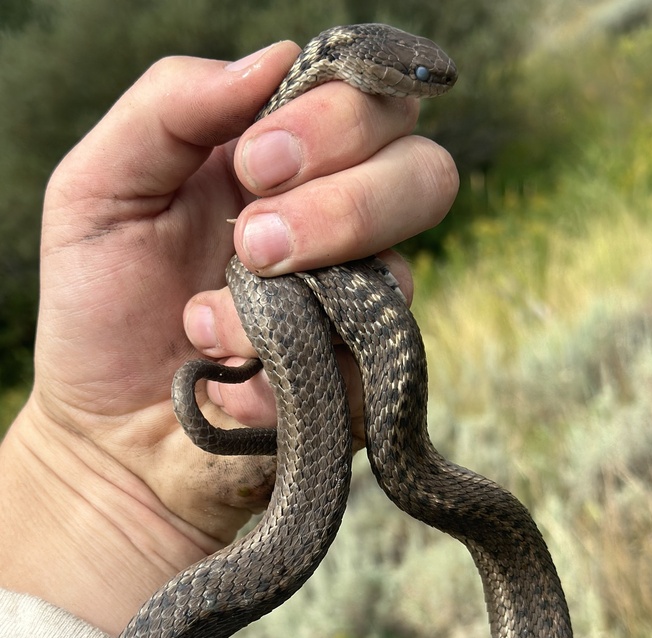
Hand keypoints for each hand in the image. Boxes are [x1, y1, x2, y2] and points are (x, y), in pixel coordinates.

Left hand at [0, 42, 457, 633]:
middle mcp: (339, 235)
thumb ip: (171, 106)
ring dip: (301, 290)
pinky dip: (279, 371)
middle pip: (426, 177)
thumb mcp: (98, 189)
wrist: (105, 440)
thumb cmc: (100, 314)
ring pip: (400, 274)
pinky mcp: (360, 392)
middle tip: (250, 239)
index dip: (336, 120)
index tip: (254, 161)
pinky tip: (222, 381)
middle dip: (341, 201)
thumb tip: (278, 57)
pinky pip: (363, 368)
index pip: (372, 107)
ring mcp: (356, 315)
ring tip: (208, 321)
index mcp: (287, 171)